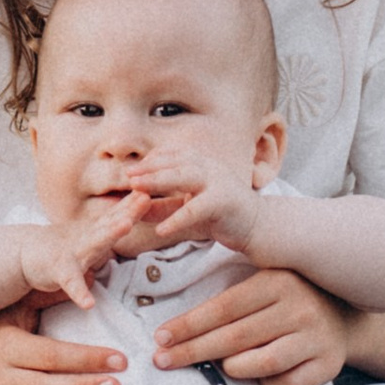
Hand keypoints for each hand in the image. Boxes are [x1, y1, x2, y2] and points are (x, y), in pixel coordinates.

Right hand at [12, 198, 145, 312]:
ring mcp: (73, 252)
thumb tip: (135, 211)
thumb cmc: (63, 245)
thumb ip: (111, 223)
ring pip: (94, 243)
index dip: (136, 202)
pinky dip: (80, 292)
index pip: (118, 213)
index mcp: (95, 231)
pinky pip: (72, 283)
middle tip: (146, 197)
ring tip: (124, 225)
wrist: (26, 253)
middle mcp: (87, 238)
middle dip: (129, 211)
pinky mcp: (59, 271)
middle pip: (111, 222)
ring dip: (109, 234)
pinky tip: (88, 303)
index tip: (154, 188)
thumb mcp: (90, 233)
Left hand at [134, 165, 260, 255]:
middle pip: (175, 162)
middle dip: (149, 168)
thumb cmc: (219, 215)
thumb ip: (164, 206)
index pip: (172, 154)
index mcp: (202, 164)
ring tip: (136, 191)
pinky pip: (197, 209)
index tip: (132, 170)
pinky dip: (177, 218)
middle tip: (128, 176)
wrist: (256, 226)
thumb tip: (135, 208)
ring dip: (158, 182)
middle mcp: (209, 167)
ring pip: (185, 177)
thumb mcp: (187, 208)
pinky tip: (162, 230)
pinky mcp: (224, 202)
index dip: (151, 160)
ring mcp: (218, 182)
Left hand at [154, 266, 350, 384]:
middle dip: (193, 351)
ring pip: (262, 363)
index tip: (160, 338)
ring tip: (218, 368)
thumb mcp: (264, 284)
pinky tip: (257, 377)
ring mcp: (316, 338)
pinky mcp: (329, 365)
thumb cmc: (288, 300)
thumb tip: (175, 328)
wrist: (345, 316)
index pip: (224, 307)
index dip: (189, 324)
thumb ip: (230, 299)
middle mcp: (300, 307)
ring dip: (232, 368)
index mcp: (278, 281)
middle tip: (162, 361)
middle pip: (236, 337)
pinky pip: (286, 384)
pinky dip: (267, 384)